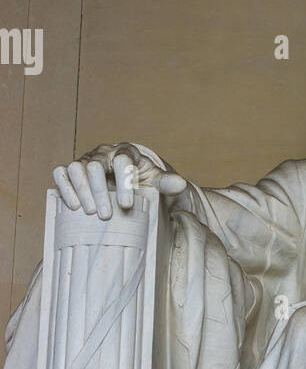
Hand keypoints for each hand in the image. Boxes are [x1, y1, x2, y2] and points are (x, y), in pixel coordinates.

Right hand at [52, 143, 186, 218]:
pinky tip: (73, 206)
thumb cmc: (140, 180)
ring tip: (90, 213)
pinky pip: (61, 173)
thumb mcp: (155, 180)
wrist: (125, 179)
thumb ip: (166, 182)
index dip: (124, 181)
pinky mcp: (71, 171)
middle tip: (106, 216)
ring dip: (81, 190)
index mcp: (125, 152)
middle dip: (99, 191)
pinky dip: (65, 187)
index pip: (122, 160)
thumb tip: (181, 184)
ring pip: (76, 168)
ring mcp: (85, 161)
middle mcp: (102, 154)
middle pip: (95, 166)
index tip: (127, 205)